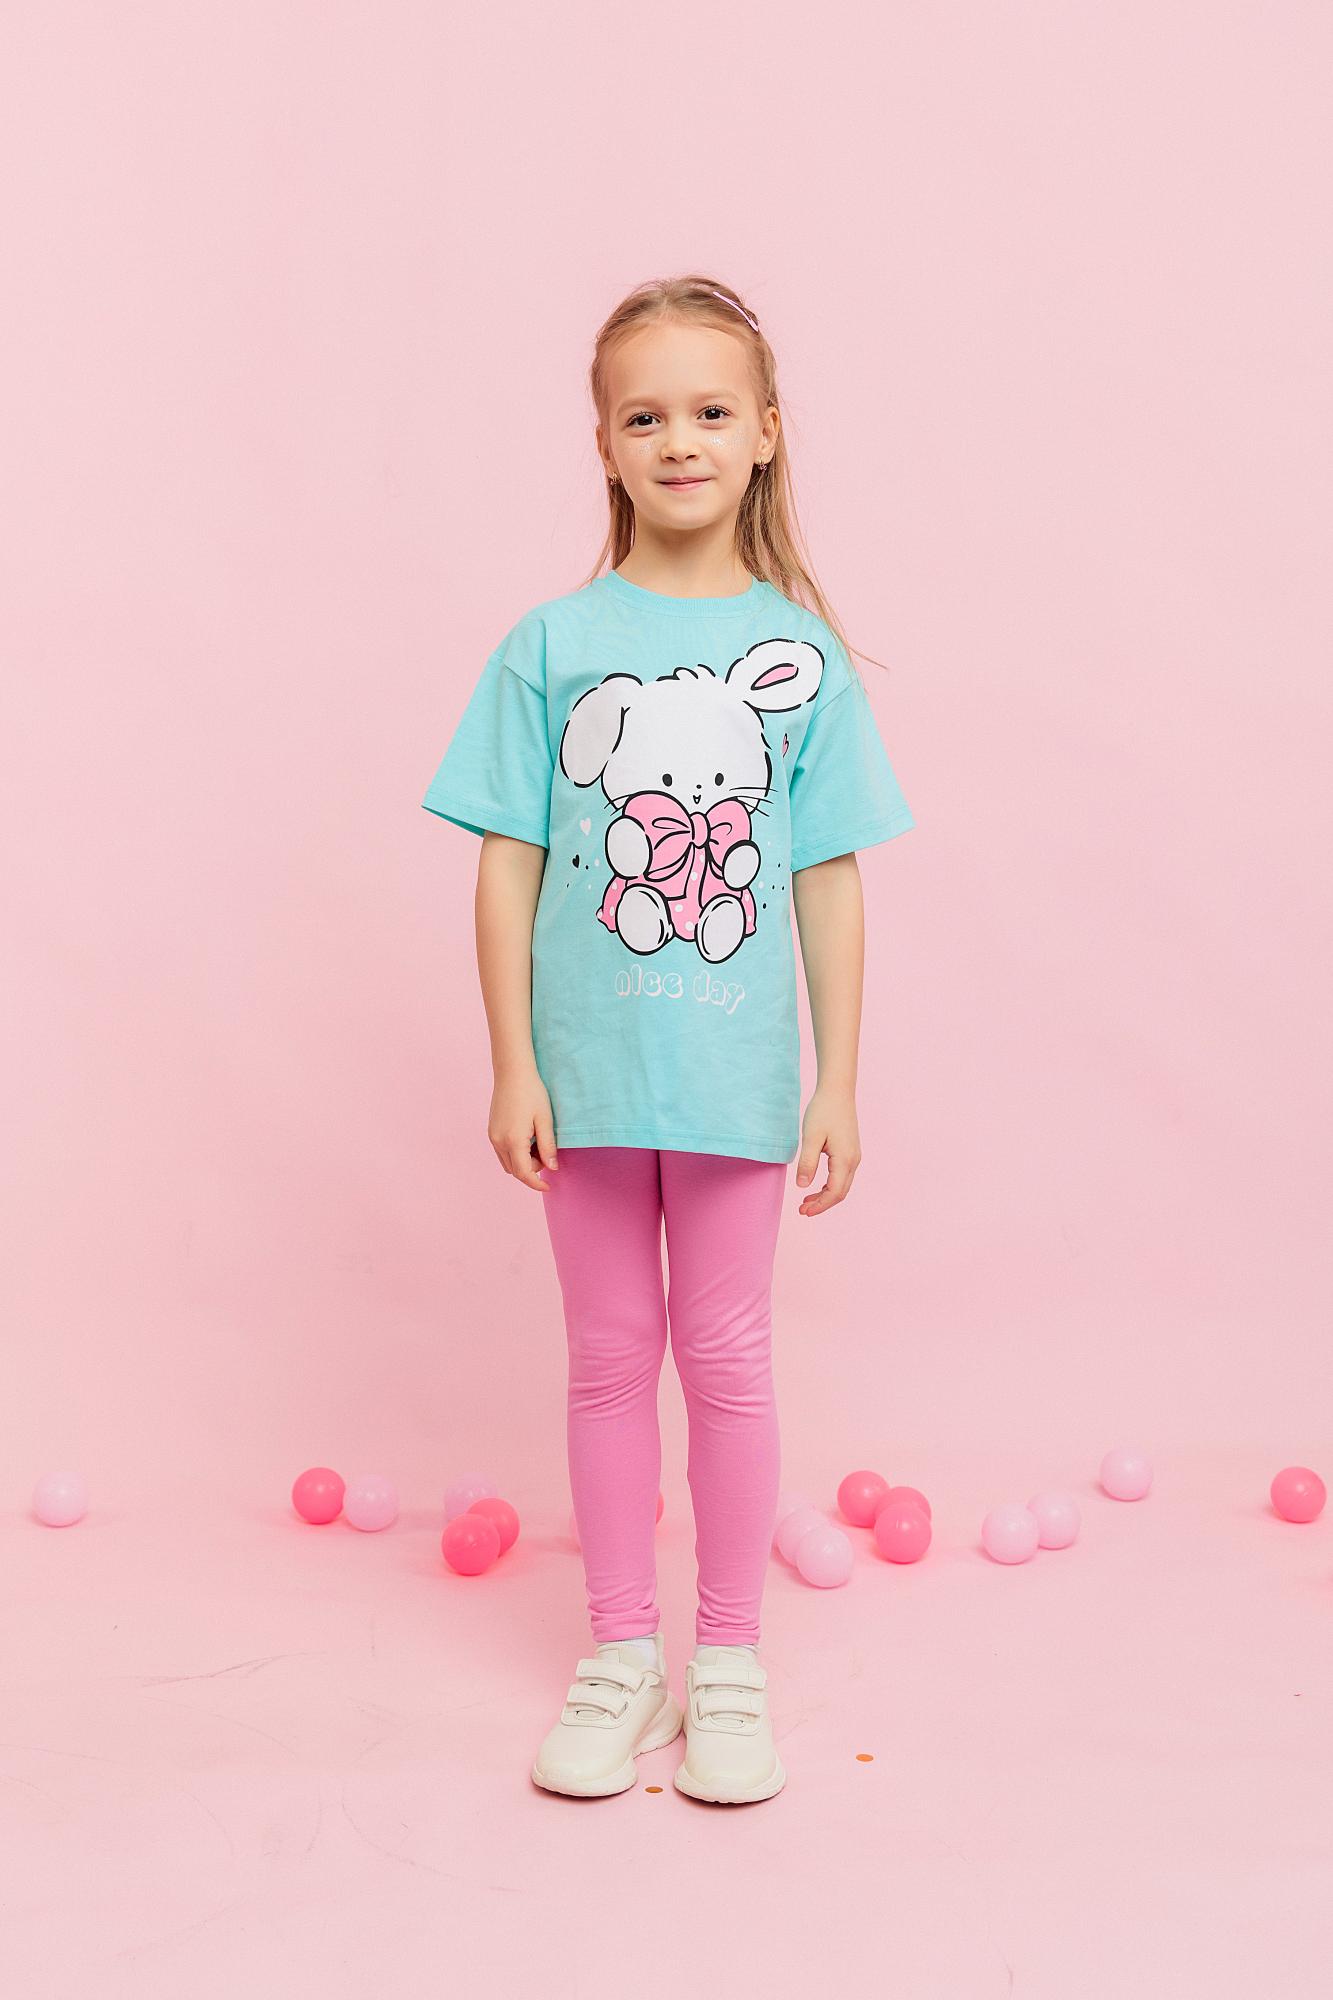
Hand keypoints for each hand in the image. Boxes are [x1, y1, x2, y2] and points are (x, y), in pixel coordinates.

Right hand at [488, 1060, 558, 1191]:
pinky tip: (527, 1138)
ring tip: (537, 1144)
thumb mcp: (545, 1120)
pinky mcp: (491, 1131)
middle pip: (515, 1171)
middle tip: (547, 1154)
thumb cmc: (532, 1093)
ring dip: (523, 1162)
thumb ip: (548, 1146)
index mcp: (513, 1140)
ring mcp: (492, 1136)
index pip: (523, 1173)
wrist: (513, 1073)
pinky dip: (516, 1154)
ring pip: (508, 1163)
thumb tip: (552, 1168)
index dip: (536, 1183)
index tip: (549, 1186)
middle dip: (532, 1170)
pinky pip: (503, 1152)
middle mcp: (498, 1141)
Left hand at [794, 1087, 860, 1214]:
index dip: (820, 1205)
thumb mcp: (811, 1137)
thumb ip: (807, 1162)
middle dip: (822, 1205)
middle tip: (802, 1211)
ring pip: (842, 1185)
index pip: (834, 1192)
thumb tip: (802, 1186)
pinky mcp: (850, 1151)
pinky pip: (842, 1175)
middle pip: (840, 1192)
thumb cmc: (823, 1111)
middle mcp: (853, 1160)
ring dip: (825, 1196)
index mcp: (845, 1159)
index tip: (803, 1211)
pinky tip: (816, 1185)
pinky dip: (829, 1185)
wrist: (838, 1091)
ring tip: (806, 1202)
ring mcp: (854, 1156)